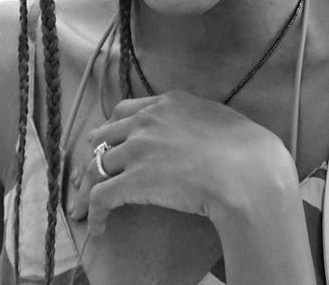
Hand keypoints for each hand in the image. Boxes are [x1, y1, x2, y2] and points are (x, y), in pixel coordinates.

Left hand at [66, 90, 295, 236]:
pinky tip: (97, 226)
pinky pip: (100, 195)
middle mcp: (146, 121)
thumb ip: (193, 117)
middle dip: (95, 155)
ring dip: (87, 187)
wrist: (244, 170)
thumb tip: (193, 128)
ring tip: (84, 206)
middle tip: (91, 174)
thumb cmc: (242, 147)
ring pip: (96, 166)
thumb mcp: (214, 116)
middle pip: (104, 136)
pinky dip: (93, 211)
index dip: (112, 130)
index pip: (124, 111)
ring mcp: (138, 149)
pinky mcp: (134, 180)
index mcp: (166, 103)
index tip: (108, 144)